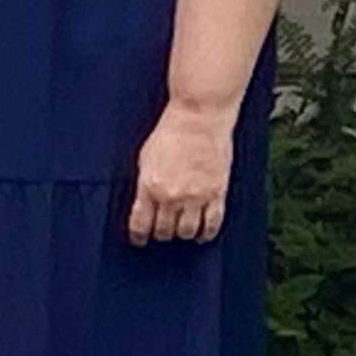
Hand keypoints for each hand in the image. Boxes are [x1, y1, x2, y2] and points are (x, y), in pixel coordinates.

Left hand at [128, 104, 233, 246]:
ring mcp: (196, 197)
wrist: (199, 116)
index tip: (139, 239)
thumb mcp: (145, 157)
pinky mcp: (216, 194)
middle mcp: (172, 196)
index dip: (138, 236)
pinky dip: (205, 234)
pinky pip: (212, 224)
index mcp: (150, 186)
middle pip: (164, 231)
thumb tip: (142, 202)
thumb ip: (144, 183)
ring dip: (181, 234)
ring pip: (187, 232)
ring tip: (180, 230)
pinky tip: (201, 235)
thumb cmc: (172, 130)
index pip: (140, 224)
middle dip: (160, 233)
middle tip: (161, 231)